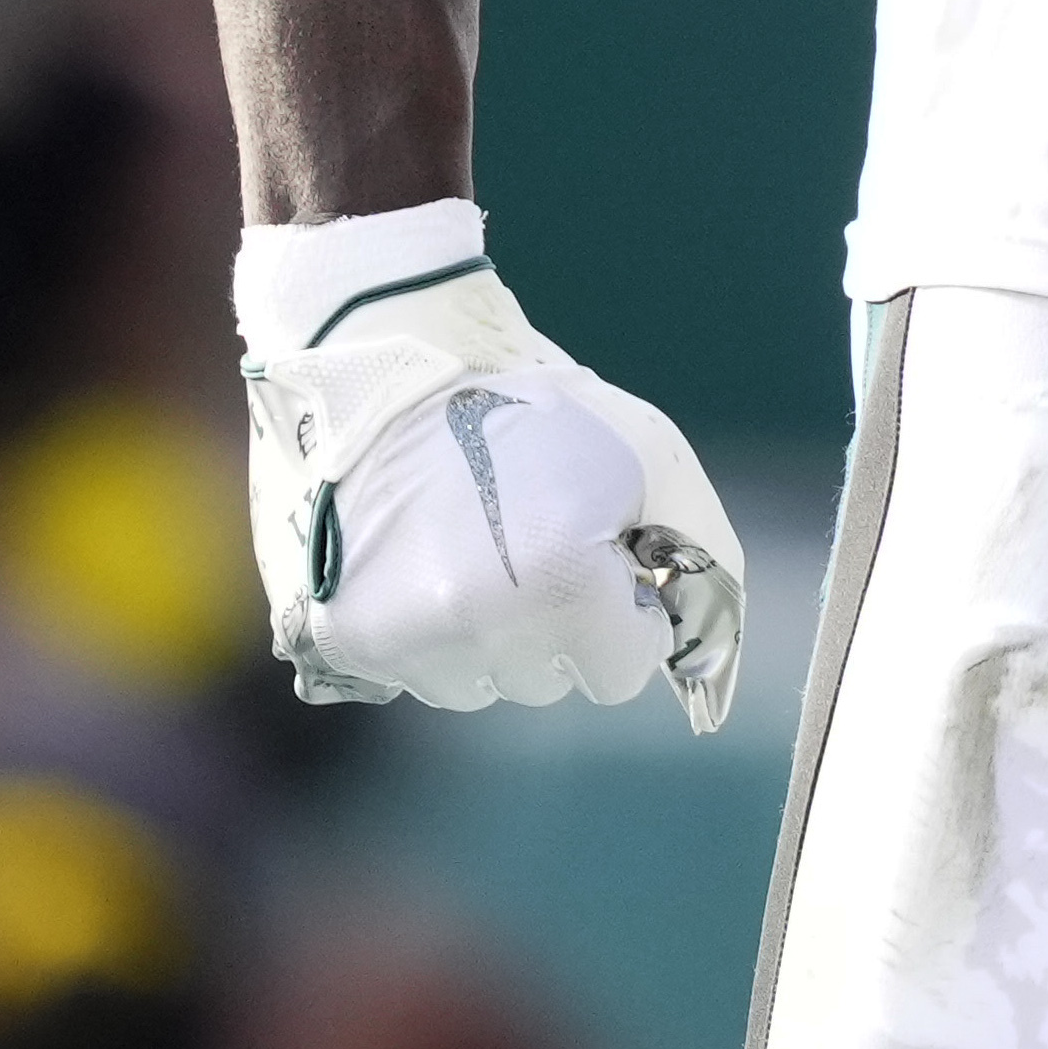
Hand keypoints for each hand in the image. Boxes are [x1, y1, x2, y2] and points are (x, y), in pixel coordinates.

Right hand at [239, 256, 745, 729]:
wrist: (389, 361)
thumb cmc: (534, 405)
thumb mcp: (651, 458)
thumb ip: (700, 554)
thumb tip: (705, 650)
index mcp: (560, 583)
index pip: (622, 670)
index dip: (623, 612)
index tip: (598, 555)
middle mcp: (478, 627)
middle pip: (548, 682)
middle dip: (556, 625)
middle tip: (527, 538)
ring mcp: (403, 638)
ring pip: (478, 687)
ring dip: (488, 639)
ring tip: (471, 547)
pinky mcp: (342, 637)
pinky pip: (412, 677)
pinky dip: (425, 638)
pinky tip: (421, 565)